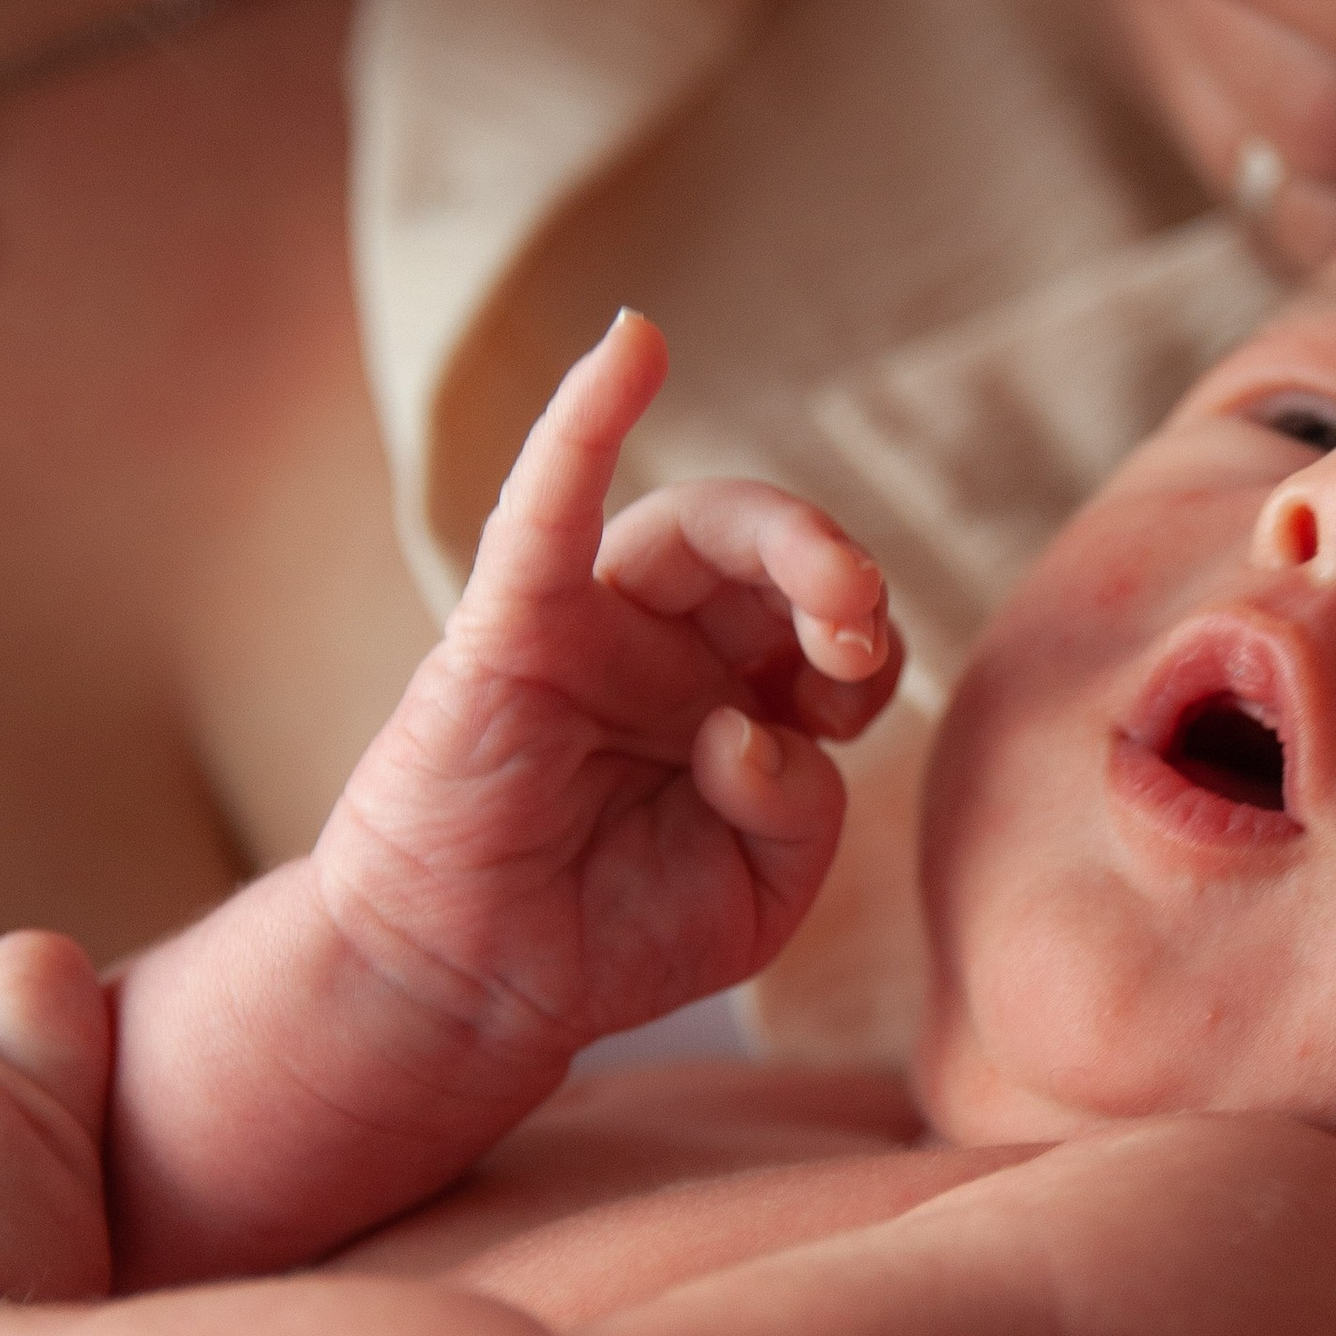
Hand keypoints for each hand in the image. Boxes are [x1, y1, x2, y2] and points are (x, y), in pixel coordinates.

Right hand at [315, 312, 900, 1062]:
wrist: (469, 992)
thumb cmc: (611, 932)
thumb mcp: (757, 893)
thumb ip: (800, 812)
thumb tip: (756, 726)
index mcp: (740, 697)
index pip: (830, 636)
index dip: (866, 651)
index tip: (849, 703)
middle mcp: (671, 647)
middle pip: (771, 560)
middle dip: (836, 578)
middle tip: (855, 626)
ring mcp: (590, 632)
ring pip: (689, 532)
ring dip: (779, 534)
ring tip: (831, 583)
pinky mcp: (507, 632)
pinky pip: (543, 511)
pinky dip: (584, 421)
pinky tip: (634, 343)